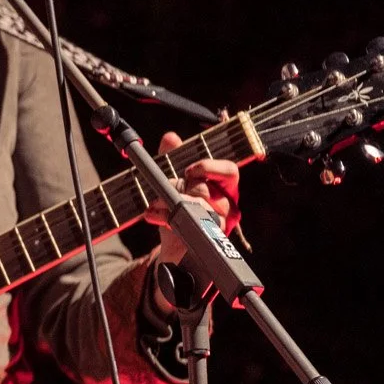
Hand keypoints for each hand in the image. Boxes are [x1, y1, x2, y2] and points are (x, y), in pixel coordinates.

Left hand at [145, 130, 240, 267]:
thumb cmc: (179, 211)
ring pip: (198, 206)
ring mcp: (219, 224)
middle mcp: (227, 206)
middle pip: (206, 189)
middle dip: (180, 187)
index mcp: (224, 188)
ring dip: (170, 202)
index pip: (229, 171)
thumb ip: (173, 159)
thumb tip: (171, 137)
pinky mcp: (205, 239)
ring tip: (155, 203)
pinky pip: (188, 224)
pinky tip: (154, 214)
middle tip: (165, 189)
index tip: (188, 169)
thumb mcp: (174, 182)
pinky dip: (165, 217)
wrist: (174, 246)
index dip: (210, 167)